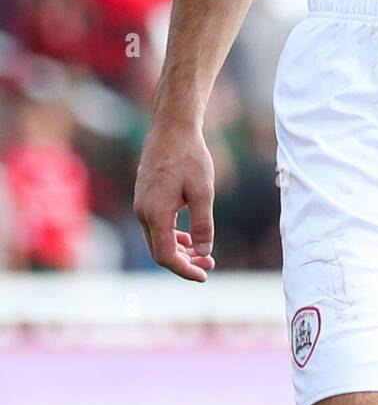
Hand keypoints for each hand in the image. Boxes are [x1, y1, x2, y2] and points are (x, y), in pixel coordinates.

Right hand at [134, 120, 216, 281]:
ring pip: (157, 239)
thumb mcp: (203, 191)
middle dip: (184, 262)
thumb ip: (202, 224)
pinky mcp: (145, 197)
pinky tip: (188, 237)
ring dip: (179, 250)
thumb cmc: (190, 156)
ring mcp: (141, 205)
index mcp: (155, 214)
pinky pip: (156, 226)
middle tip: (209, 264)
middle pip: (160, 251)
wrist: (172, 128)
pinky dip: (172, 236)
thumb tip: (204, 253)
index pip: (166, 256)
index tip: (205, 275)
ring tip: (202, 254)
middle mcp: (143, 212)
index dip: (185, 270)